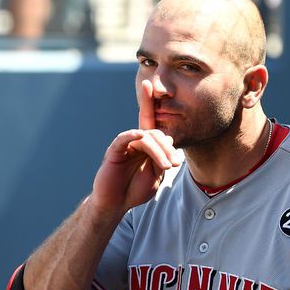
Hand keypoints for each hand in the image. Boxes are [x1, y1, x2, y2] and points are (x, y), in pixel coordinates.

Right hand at [91, 79, 182, 214]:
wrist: (117, 204)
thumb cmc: (135, 190)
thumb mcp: (156, 176)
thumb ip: (162, 159)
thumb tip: (168, 139)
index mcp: (146, 146)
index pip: (151, 123)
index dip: (149, 102)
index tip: (149, 84)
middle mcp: (135, 142)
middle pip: (154, 133)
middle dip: (167, 148)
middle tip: (175, 163)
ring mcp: (124, 145)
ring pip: (144, 138)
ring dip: (158, 152)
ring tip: (167, 167)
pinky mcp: (114, 151)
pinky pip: (123, 139)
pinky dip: (132, 135)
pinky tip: (140, 136)